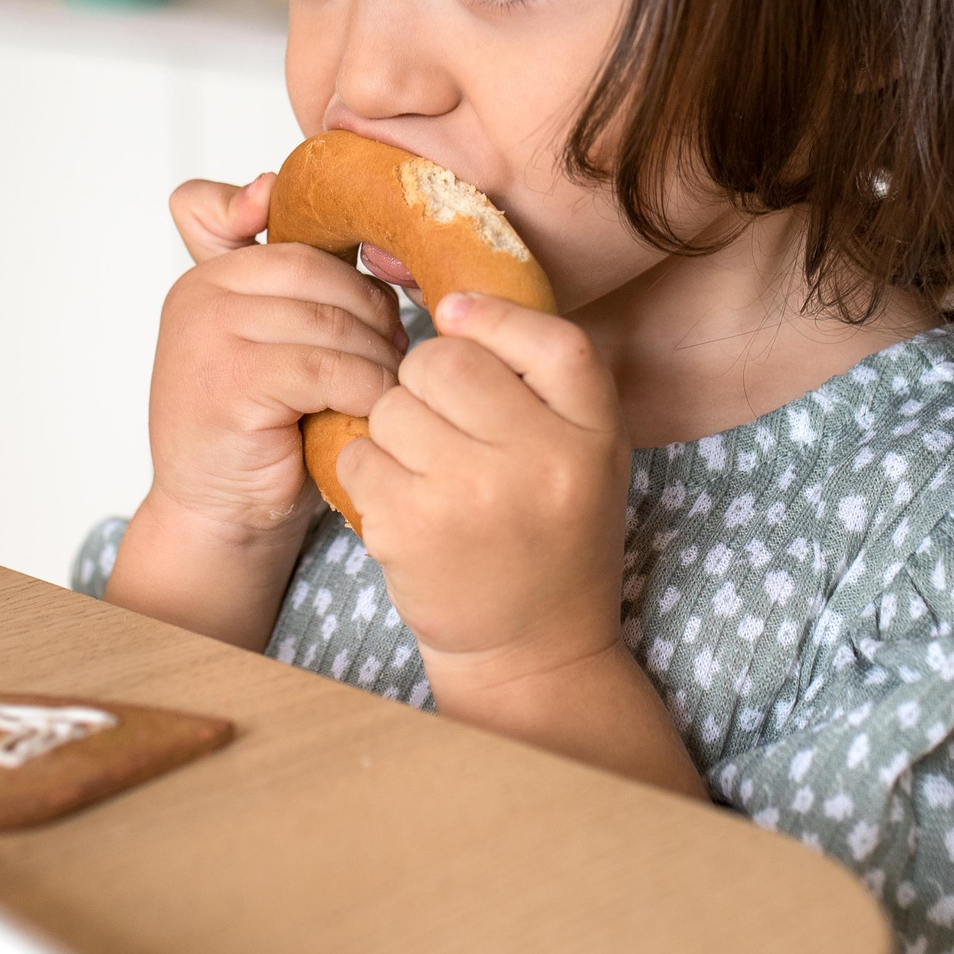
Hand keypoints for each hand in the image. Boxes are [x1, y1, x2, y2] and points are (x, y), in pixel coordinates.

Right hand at [143, 173, 405, 538]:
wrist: (217, 517)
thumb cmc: (258, 433)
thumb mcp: (266, 344)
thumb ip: (274, 278)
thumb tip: (273, 184)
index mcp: (206, 276)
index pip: (281, 227)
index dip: (326, 248)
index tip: (354, 294)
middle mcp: (197, 295)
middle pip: (317, 270)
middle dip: (371, 311)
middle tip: (395, 351)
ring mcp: (208, 336)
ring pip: (330, 321)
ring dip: (376, 356)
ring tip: (388, 385)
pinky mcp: (232, 383)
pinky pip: (328, 369)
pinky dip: (366, 389)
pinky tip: (371, 411)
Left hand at [337, 290, 629, 692]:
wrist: (530, 648)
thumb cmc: (548, 532)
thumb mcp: (584, 452)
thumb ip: (542, 379)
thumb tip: (451, 305)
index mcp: (593, 434)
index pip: (551, 339)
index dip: (495, 318)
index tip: (457, 319)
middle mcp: (539, 460)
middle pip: (445, 360)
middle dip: (426, 381)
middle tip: (443, 424)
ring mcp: (470, 495)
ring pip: (392, 405)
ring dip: (394, 430)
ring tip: (427, 471)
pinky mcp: (409, 528)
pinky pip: (360, 456)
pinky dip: (368, 474)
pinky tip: (404, 505)